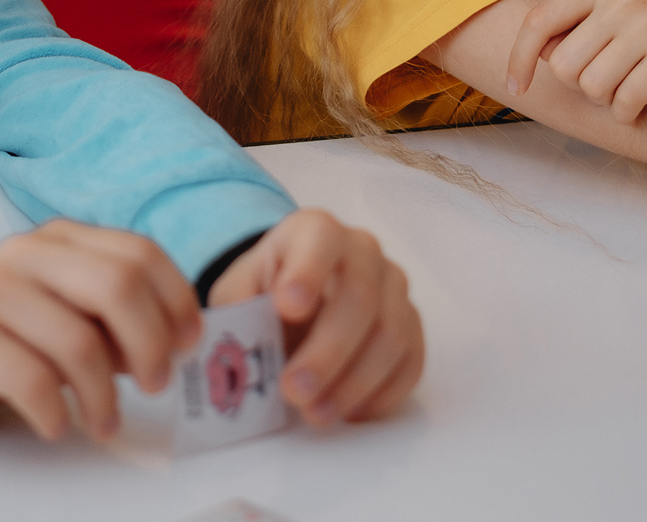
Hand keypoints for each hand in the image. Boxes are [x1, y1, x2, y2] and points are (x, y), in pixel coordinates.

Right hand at [0, 219, 199, 438]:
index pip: (139, 253)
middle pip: (117, 287)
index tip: (188, 345)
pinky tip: (56, 424)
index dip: (176, 301)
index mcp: (61, 238)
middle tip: (157, 385)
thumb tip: (177, 342)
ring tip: (104, 421)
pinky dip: (57, 413)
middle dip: (150, 344)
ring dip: (105, 396)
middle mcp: (26, 254)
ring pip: (78, 342)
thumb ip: (115, 313)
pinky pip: (32, 381)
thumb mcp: (65, 305)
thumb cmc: (8, 329)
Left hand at [207, 209, 422, 426]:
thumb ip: (237, 309)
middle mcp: (364, 252)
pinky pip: (410, 363)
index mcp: (316, 231)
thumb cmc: (266, 292)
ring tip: (315, 415)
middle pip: (360, 298)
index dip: (307, 273)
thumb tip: (235, 341)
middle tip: (293, 391)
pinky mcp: (411, 328)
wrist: (296, 299)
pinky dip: (381, 394)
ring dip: (353, 383)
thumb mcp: (238, 291)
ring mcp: (394, 289)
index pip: (320, 241)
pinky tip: (347, 413)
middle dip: (327, 352)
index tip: (287, 309)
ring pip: (391, 335)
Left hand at [505, 0, 646, 124]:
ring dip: (606, 101)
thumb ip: (584, 21)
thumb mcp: (626, 1)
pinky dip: (628, 113)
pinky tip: (640, 106)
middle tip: (606, 84)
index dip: (520, 57)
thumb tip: (538, 57)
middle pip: (565, 66)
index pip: (540, 21)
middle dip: (580, 86)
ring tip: (627, 90)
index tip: (516, 86)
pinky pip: (626, 102)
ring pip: (593, 87)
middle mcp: (621, 0)